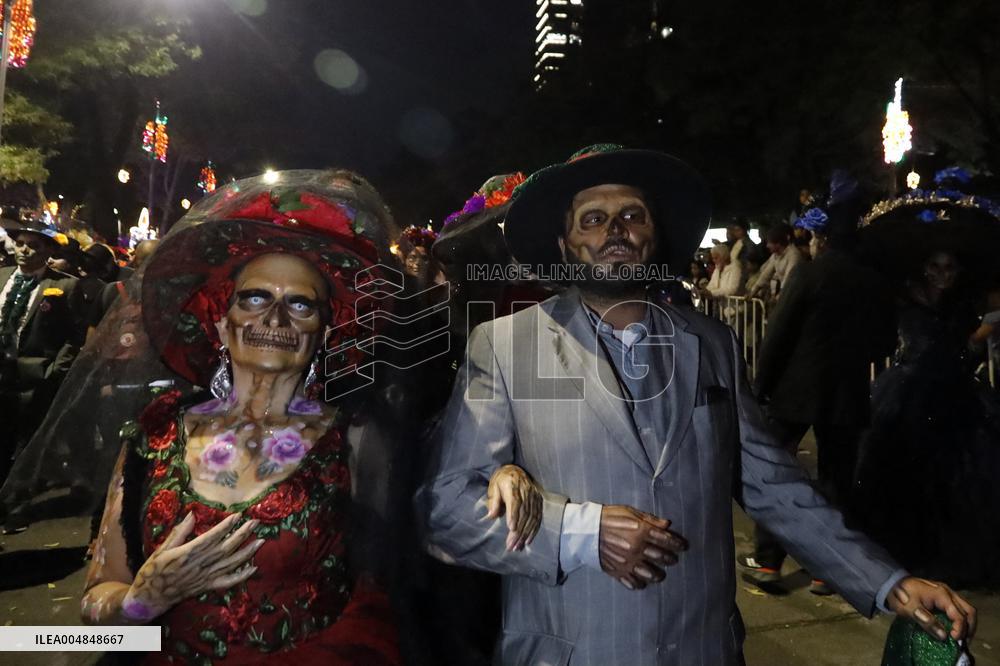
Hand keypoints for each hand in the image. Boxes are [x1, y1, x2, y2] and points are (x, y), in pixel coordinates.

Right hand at [120, 513, 263, 620]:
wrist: (150, 597)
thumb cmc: (153, 570)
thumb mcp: (162, 548)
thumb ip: (179, 532)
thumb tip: (192, 515)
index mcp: (187, 554)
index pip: (211, 537)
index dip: (226, 526)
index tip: (238, 515)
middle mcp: (199, 565)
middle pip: (225, 548)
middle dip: (242, 534)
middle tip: (255, 522)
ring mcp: (205, 577)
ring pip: (230, 564)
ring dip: (247, 552)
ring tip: (260, 541)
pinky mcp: (207, 586)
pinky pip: (227, 582)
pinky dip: (241, 576)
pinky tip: (253, 569)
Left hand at [486, 464, 542, 551]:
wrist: (515, 470)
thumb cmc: (501, 480)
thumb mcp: (493, 487)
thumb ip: (493, 501)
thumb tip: (491, 516)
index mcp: (513, 486)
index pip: (515, 502)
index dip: (514, 515)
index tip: (511, 528)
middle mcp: (526, 491)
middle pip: (524, 513)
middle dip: (519, 531)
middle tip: (511, 545)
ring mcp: (534, 496)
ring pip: (532, 517)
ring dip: (526, 534)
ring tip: (518, 546)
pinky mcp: (538, 500)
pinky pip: (538, 517)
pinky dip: (534, 530)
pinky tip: (528, 540)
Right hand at [599, 505, 686, 589]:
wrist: (585, 530)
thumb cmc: (608, 517)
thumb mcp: (630, 512)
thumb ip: (650, 519)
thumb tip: (667, 524)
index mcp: (641, 532)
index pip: (666, 540)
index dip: (677, 544)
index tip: (683, 546)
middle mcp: (637, 548)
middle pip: (660, 557)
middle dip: (670, 558)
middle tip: (674, 559)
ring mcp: (628, 562)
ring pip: (650, 574)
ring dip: (658, 575)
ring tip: (660, 575)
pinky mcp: (618, 571)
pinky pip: (633, 582)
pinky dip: (640, 584)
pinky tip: (643, 582)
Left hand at [887, 576, 976, 641]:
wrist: (891, 584)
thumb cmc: (899, 595)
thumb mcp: (909, 609)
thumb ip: (926, 621)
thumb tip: (944, 636)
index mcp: (941, 594)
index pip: (959, 614)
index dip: (959, 629)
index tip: (953, 640)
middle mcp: (948, 592)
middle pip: (969, 611)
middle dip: (968, 628)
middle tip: (962, 642)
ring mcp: (947, 593)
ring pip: (966, 609)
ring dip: (967, 624)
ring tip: (961, 638)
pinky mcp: (944, 596)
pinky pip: (959, 608)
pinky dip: (961, 620)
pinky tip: (955, 629)